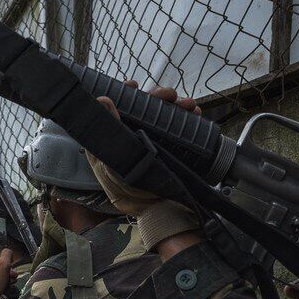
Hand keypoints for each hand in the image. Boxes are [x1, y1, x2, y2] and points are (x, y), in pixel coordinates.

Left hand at [87, 81, 202, 253]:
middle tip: (169, 95)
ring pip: (163, 116)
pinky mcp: (170, 150)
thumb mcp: (113, 164)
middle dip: (157, 98)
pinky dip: (188, 118)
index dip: (123, 95)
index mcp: (112, 142)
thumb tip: (102, 99)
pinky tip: (196, 113)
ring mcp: (152, 144)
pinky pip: (178, 129)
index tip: (133, 85)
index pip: (115, 111)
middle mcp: (131, 140)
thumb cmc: (131, 195)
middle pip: (142, 110)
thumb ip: (108, 133)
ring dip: (177, 105)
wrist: (161, 214)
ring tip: (189, 104)